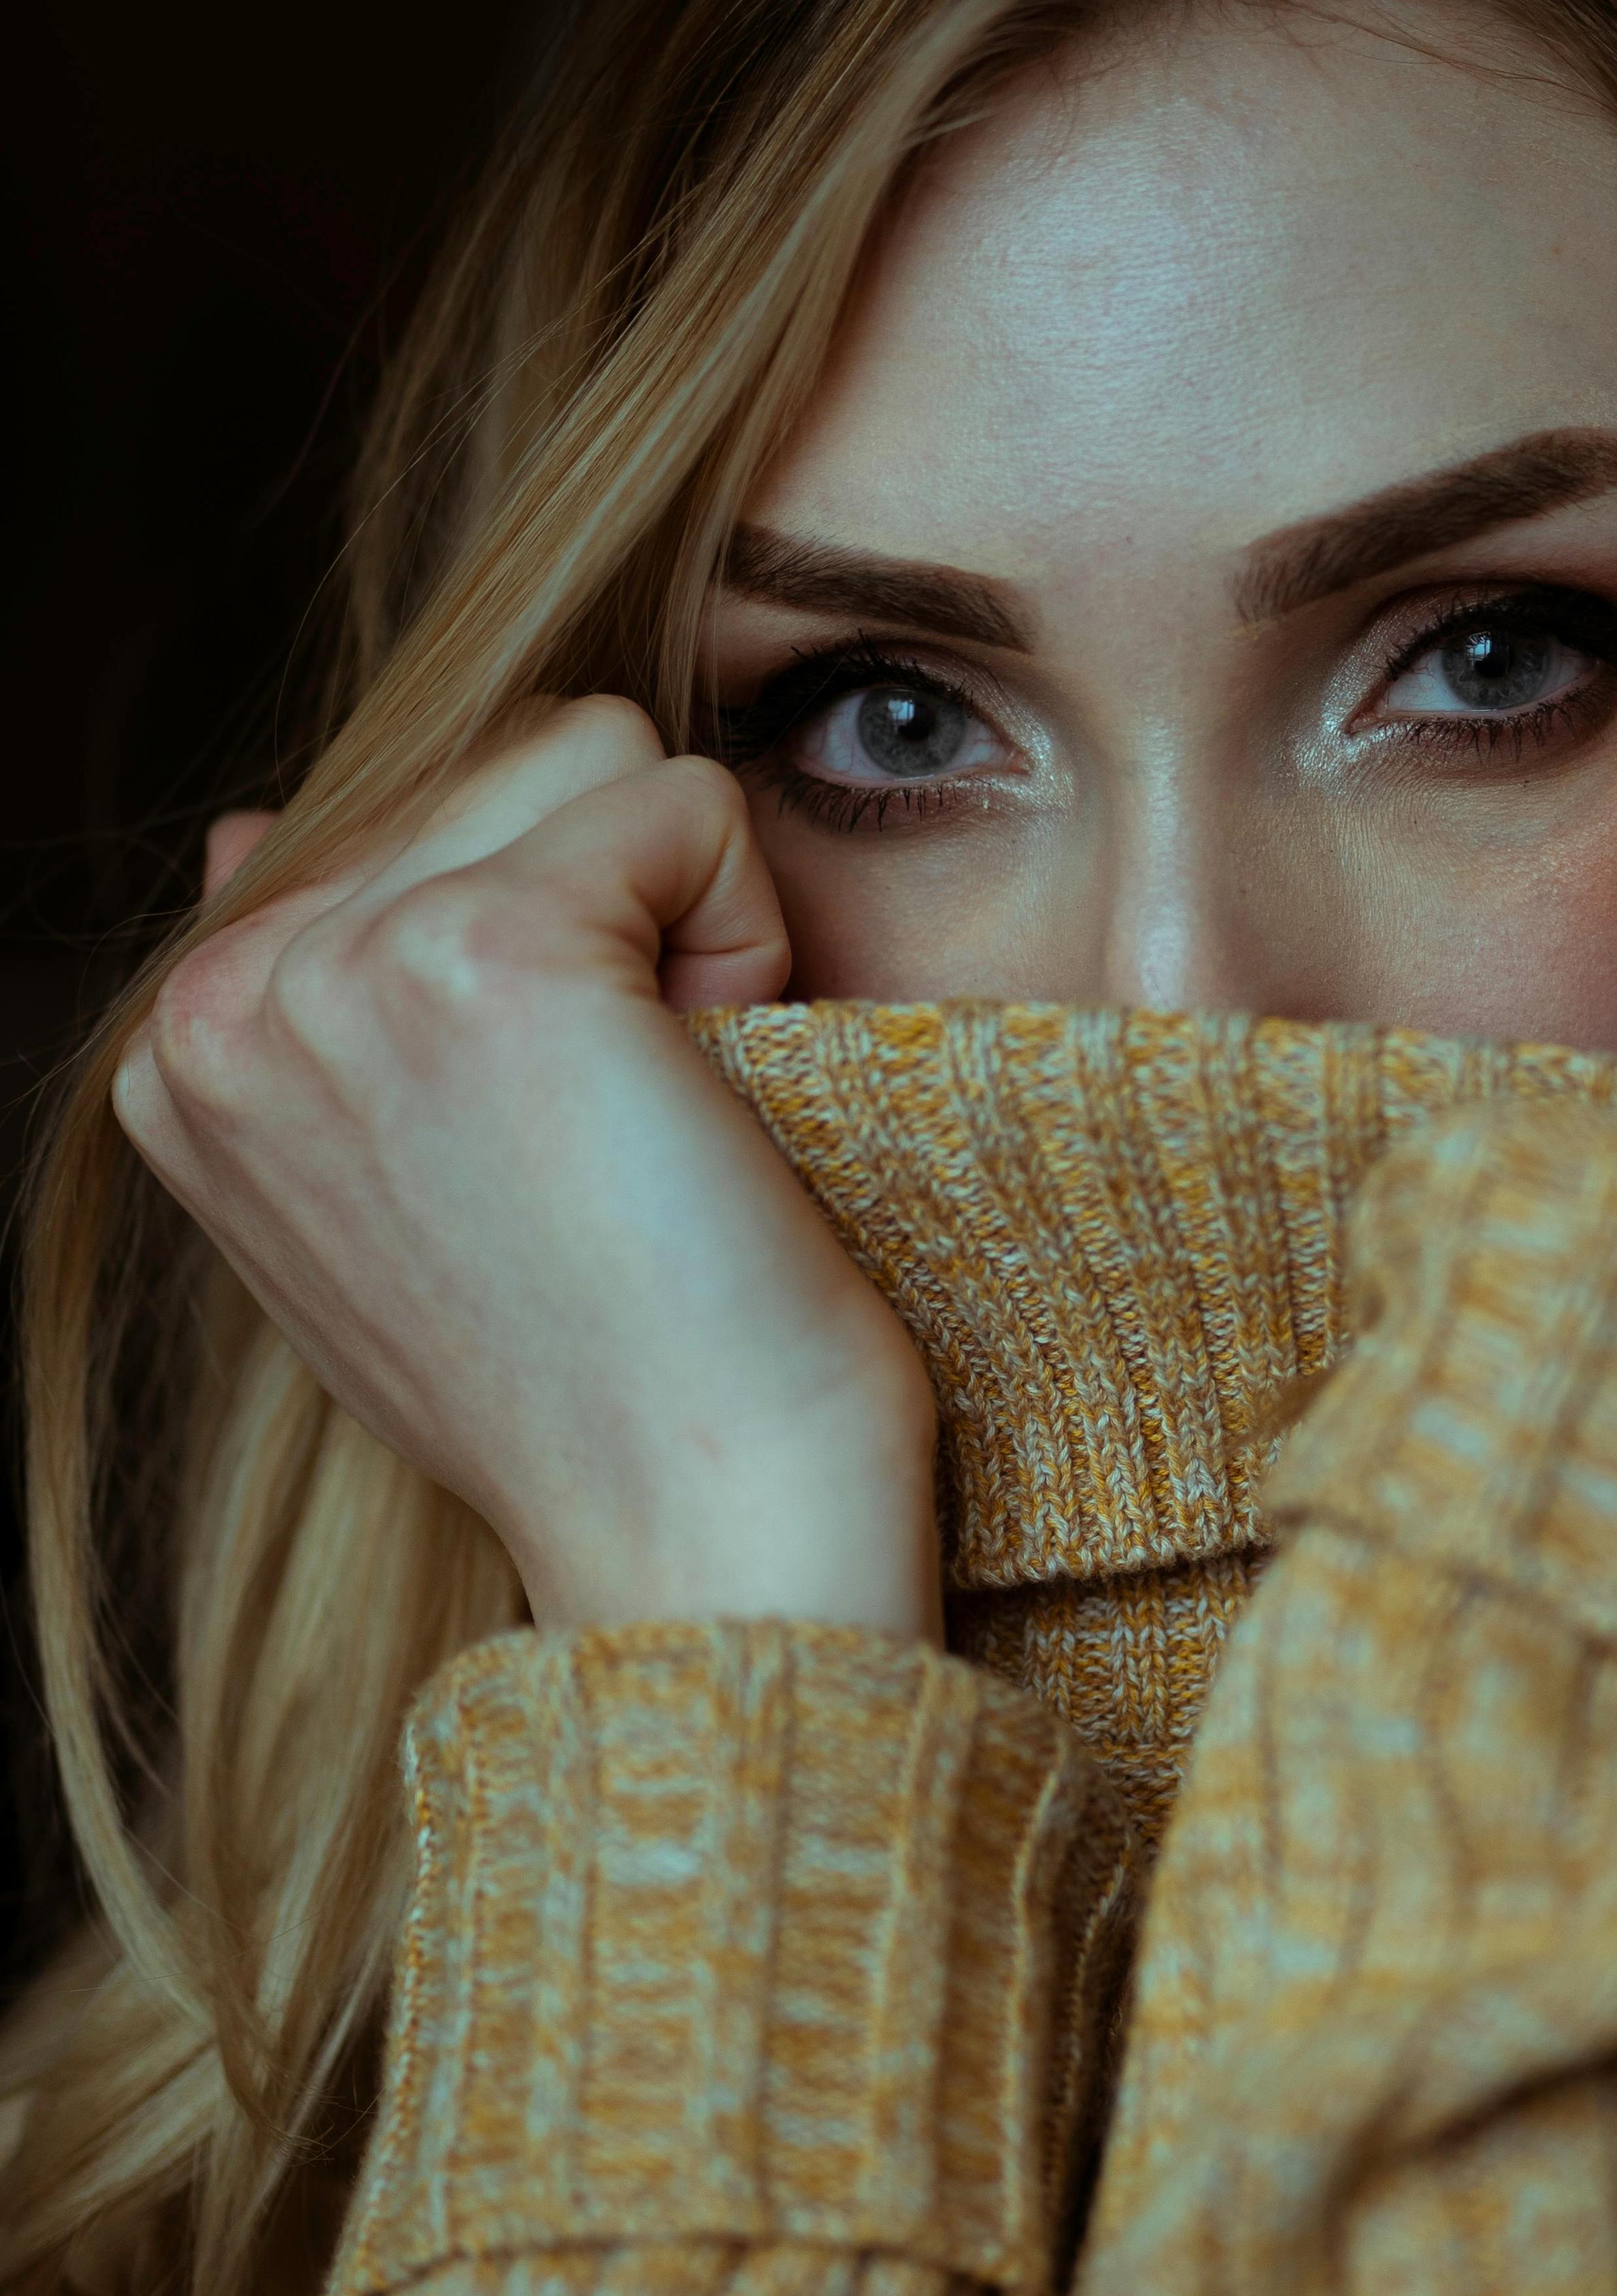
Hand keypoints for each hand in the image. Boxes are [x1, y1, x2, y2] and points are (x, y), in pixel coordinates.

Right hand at [116, 702, 940, 1636]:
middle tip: (626, 1143)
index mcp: (185, 1053)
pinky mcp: (483, 953)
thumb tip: (241, 821)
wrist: (700, 1540)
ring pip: (589, 755)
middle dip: (614, 916)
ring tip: (661, 1125)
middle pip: (497, 760)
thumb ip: (318, 1010)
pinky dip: (752, 938)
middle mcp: (218, 1001)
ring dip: (681, 923)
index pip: (406, 820)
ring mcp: (334, 970)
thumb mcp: (393, 1193)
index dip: (547, 958)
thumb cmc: (608, 1387)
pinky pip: (686, 800)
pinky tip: (709, 1109)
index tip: (548, 1157)